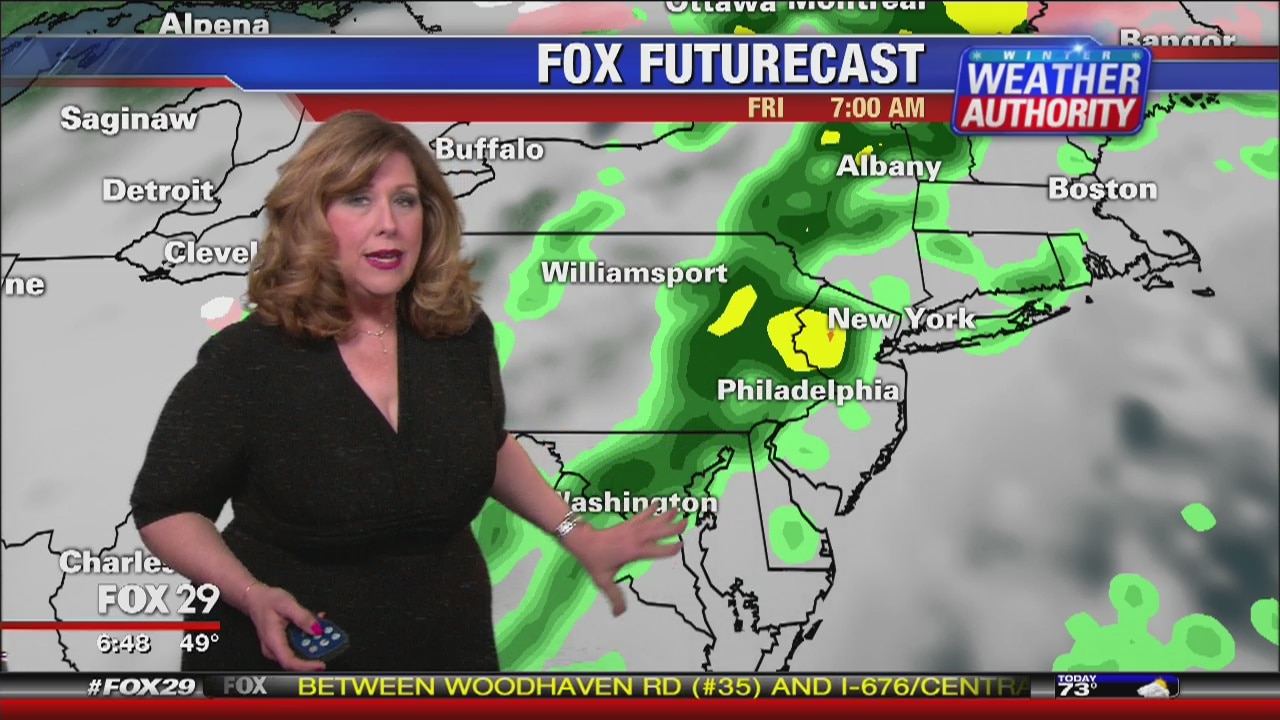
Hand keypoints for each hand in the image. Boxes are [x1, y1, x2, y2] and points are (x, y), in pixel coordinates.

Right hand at [242, 584, 325, 670]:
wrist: (255, 599)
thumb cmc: (267, 601)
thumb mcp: (287, 604)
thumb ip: (303, 617)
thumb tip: (317, 630)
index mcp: (273, 641)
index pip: (290, 661)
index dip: (306, 666)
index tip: (321, 664)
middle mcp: (274, 649)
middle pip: (297, 659)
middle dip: (316, 652)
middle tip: (331, 641)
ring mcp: (277, 648)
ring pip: (299, 652)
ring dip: (315, 643)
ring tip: (327, 630)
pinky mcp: (282, 644)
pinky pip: (298, 645)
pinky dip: (309, 638)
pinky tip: (316, 625)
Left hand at [566, 504, 687, 616]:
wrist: (583, 541)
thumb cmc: (594, 561)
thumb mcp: (604, 581)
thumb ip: (614, 596)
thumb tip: (619, 614)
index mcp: (633, 552)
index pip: (656, 550)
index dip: (669, 548)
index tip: (680, 546)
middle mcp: (635, 538)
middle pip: (658, 531)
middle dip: (672, 527)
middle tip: (686, 522)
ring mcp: (631, 529)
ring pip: (652, 521)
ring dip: (665, 515)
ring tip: (677, 508)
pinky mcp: (627, 524)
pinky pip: (641, 515)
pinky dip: (650, 510)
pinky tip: (658, 504)